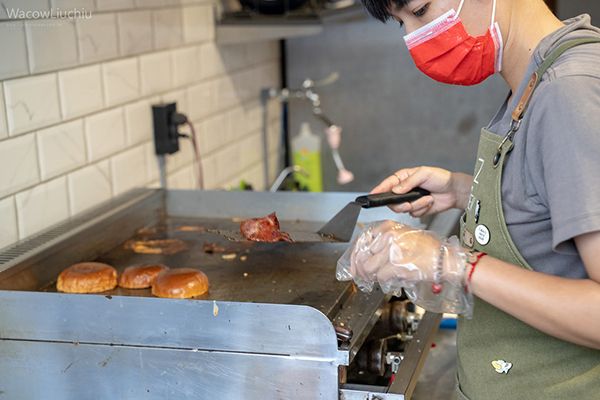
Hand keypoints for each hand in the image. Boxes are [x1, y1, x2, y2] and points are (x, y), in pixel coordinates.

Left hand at [337, 221, 472, 315]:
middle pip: (362, 256)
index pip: (362, 241)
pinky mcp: (397, 265)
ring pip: (368, 268)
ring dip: (371, 278)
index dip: (355, 256)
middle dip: (360, 270)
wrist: (445, 260)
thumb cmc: (427, 250)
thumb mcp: (403, 237)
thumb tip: (362, 258)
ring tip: (376, 281)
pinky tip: (390, 282)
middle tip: (362, 278)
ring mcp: (392, 250)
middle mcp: (388, 236)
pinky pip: (381, 277)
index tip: (354, 265)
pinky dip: (384, 282)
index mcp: (388, 227)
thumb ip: (383, 244)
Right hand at [371, 167, 472, 216]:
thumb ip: (408, 182)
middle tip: (409, 202)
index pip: (387, 184)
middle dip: (401, 203)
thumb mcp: (423, 174)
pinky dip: (422, 209)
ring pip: (402, 208)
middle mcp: (404, 190)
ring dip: (416, 205)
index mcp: (403, 178)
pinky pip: (413, 213)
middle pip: (391, 201)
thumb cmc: (440, 178)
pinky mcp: (417, 209)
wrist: (454, 192)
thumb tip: (395, 190)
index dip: (379, 189)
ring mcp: (410, 200)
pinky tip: (429, 202)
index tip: (373, 194)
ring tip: (426, 199)